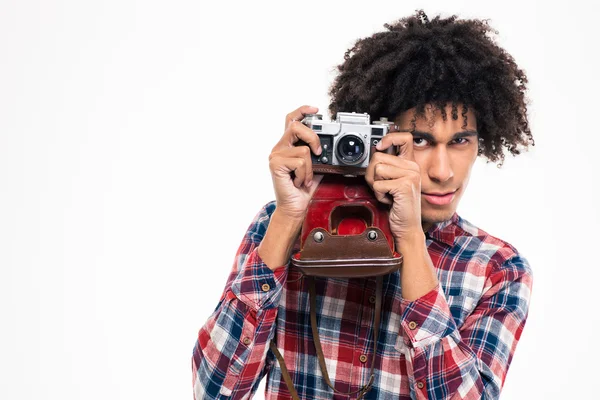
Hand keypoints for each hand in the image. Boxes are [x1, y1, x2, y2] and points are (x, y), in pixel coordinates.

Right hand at [268, 105, 323, 220]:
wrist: (294, 207)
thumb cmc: (303, 189)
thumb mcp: (315, 167)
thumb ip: (318, 154)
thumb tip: (330, 144)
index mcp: (288, 146)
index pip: (292, 120)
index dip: (303, 111)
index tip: (315, 109)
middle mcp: (280, 147)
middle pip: (296, 126)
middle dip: (313, 137)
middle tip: (319, 153)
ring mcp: (276, 155)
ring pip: (304, 149)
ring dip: (310, 168)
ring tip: (304, 178)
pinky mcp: (276, 164)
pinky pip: (300, 162)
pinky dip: (305, 174)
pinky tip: (299, 182)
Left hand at [364, 131, 422, 243]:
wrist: (408, 227)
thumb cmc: (398, 206)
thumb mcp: (392, 183)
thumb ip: (386, 168)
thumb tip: (373, 152)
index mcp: (410, 164)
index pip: (402, 138)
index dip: (388, 138)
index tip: (379, 145)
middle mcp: (413, 167)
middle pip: (378, 157)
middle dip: (373, 174)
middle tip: (383, 187)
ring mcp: (410, 175)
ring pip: (377, 170)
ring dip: (376, 186)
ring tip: (387, 194)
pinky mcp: (405, 186)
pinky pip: (378, 185)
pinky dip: (379, 195)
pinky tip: (389, 201)